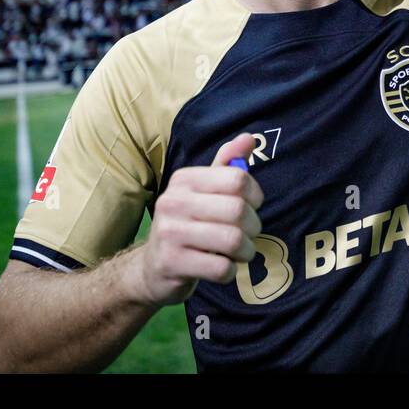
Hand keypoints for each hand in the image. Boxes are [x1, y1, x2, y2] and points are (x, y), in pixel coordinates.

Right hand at [129, 133, 263, 308]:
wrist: (153, 268)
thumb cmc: (187, 225)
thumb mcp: (204, 191)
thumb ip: (227, 165)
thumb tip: (250, 137)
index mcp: (184, 179)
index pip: (238, 179)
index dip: (255, 195)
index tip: (251, 206)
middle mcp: (173, 201)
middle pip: (238, 210)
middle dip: (253, 227)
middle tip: (248, 235)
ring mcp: (170, 232)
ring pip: (233, 240)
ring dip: (245, 251)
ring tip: (239, 252)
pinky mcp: (171, 263)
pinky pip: (221, 267)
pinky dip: (230, 270)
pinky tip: (222, 267)